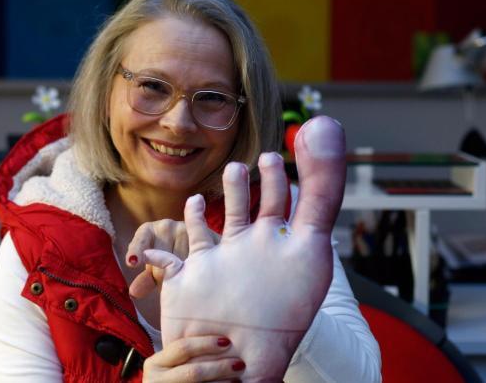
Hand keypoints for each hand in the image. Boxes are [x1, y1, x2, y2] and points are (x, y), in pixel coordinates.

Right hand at [143, 335, 244, 381]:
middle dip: (219, 367)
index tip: (227, 341)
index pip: (182, 348)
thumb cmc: (171, 377)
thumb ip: (186, 354)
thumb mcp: (169, 364)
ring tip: (238, 378)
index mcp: (154, 364)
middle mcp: (156, 381)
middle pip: (193, 372)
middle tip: (239, 363)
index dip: (205, 344)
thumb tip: (223, 340)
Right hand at [144, 116, 346, 381]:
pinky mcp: (187, 281)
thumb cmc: (285, 308)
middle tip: (239, 164)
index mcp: (277, 241)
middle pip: (243, 210)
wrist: (244, 361)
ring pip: (207, 228)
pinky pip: (171, 259)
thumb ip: (322, 186)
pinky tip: (160, 243)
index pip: (281, 200)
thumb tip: (324, 126)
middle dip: (240, 187)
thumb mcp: (312, 239)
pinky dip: (161, 250)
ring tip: (205, 196)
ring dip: (203, 211)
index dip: (277, 177)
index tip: (272, 153)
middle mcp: (248, 251)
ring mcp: (218, 266)